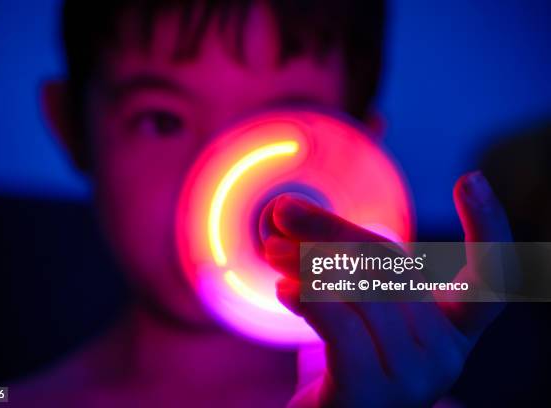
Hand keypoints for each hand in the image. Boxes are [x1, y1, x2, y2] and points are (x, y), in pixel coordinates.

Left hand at [260, 171, 512, 406]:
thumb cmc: (343, 364)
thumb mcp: (355, 304)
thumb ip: (335, 257)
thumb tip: (284, 206)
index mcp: (453, 332)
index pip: (491, 282)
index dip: (490, 230)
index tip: (472, 180)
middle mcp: (446, 357)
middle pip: (392, 264)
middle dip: (330, 229)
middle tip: (284, 212)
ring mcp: (412, 379)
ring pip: (360, 288)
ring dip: (306, 260)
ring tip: (272, 252)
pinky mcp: (369, 394)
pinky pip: (338, 322)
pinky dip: (307, 296)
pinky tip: (283, 289)